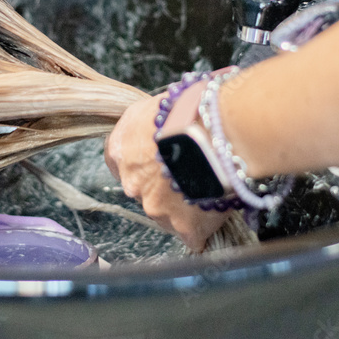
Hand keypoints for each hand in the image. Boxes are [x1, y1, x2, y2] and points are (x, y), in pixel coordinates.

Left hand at [105, 94, 229, 251]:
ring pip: (167, 214)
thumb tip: (166, 124)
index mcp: (120, 149)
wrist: (216, 130)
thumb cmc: (191, 108)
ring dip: (185, 206)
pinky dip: (204, 227)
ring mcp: (156, 208)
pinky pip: (192, 234)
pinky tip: (218, 211)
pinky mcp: (183, 226)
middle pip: (144, 190)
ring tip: (211, 187)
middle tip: (191, 171)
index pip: (119, 162)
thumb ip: (153, 123)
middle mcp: (131, 182)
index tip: (158, 159)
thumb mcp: (160, 104)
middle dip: (164, 186)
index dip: (142, 161)